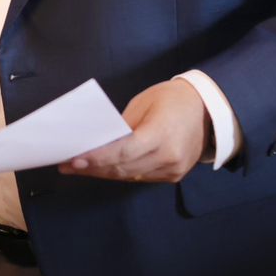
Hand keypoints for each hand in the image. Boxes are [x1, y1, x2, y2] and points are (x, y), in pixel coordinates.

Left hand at [58, 78, 210, 183]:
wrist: (207, 109)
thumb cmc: (171, 99)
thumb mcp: (142, 104)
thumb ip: (122, 128)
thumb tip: (98, 144)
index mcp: (160, 134)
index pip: (122, 152)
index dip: (96, 158)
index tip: (73, 161)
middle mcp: (168, 157)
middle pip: (123, 168)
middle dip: (93, 168)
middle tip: (68, 165)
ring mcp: (173, 169)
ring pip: (130, 176)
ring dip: (104, 172)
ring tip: (80, 168)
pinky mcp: (174, 176)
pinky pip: (141, 177)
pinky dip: (121, 172)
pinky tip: (103, 169)